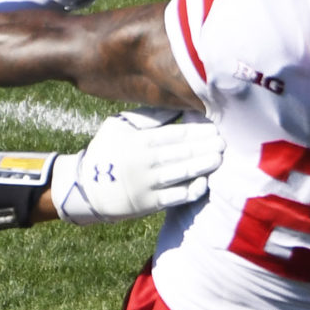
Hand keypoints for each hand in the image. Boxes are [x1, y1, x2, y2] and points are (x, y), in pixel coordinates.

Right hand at [51, 109, 223, 224]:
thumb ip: (147, 116)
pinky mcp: (148, 204)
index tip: (215, 127)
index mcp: (138, 141)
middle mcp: (144, 163)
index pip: (174, 135)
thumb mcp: (118, 125)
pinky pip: (175, 197)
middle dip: (205, 147)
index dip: (197, 132)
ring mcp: (147, 185)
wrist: (84, 187)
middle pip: (182, 153)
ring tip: (219, 158)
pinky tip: (205, 182)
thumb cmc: (106, 150)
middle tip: (225, 142)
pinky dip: (191, 190)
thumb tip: (177, 105)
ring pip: (182, 174)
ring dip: (203, 166)